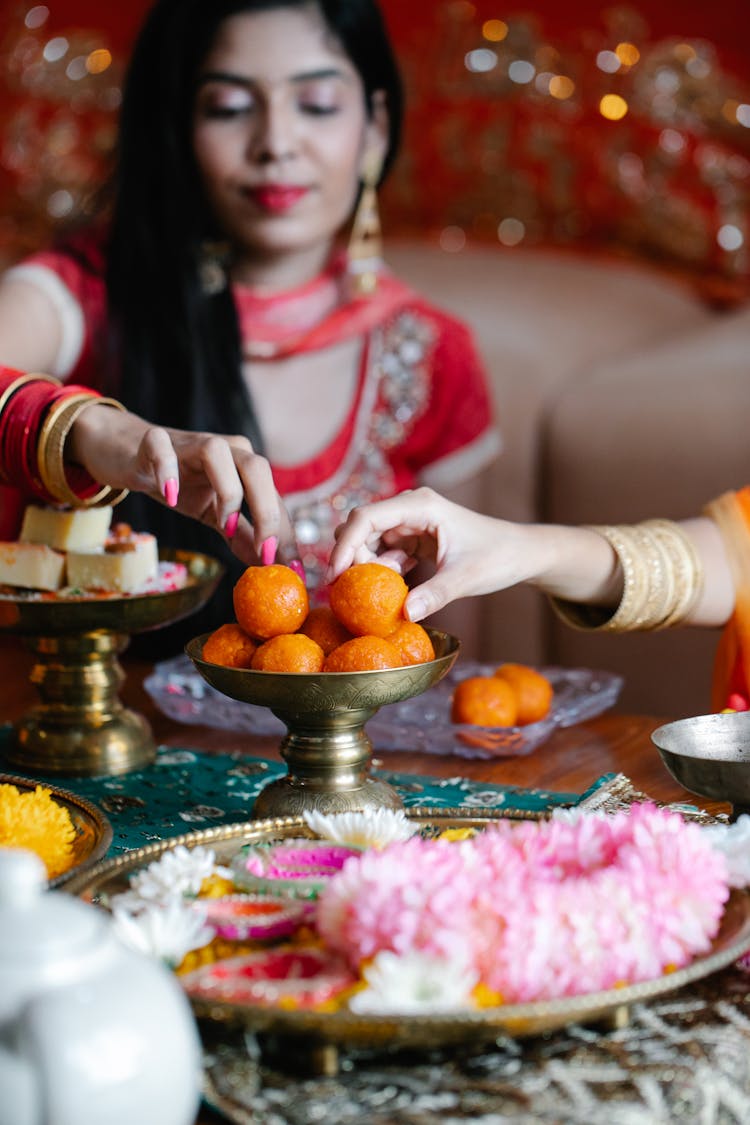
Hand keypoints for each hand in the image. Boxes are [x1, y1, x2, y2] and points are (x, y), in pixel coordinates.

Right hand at [69, 406, 295, 563]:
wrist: (130, 454)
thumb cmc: (179, 482)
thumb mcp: (213, 514)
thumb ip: (241, 536)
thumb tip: (268, 565)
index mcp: (243, 466)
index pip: (272, 497)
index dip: (284, 532)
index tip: (290, 569)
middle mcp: (225, 449)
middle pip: (256, 468)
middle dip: (267, 512)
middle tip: (266, 552)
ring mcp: (189, 443)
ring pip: (217, 452)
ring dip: (227, 490)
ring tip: (222, 525)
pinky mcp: (153, 441)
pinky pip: (162, 449)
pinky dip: (168, 470)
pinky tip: (171, 496)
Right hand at [327, 487, 539, 620]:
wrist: (520, 553)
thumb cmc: (498, 557)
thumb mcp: (467, 578)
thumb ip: (435, 594)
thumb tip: (404, 614)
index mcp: (421, 505)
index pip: (367, 517)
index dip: (345, 545)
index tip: (335, 576)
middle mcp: (411, 508)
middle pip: (361, 527)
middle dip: (353, 557)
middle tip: (356, 589)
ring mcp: (411, 522)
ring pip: (370, 540)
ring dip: (369, 565)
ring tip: (390, 586)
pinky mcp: (414, 538)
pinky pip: (384, 551)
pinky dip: (383, 569)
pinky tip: (399, 585)